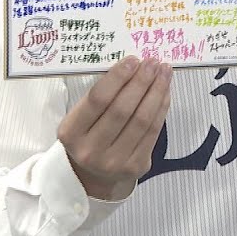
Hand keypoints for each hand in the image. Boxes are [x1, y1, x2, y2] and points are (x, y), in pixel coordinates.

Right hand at [57, 55, 173, 200]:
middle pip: (122, 109)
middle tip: (153, 62)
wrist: (93, 175)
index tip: (133, 60)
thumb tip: (133, 66)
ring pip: (142, 120)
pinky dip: (161, 108)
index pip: (98, 99)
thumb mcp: (81, 117)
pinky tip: (165, 92)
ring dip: (156, 91)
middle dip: (141, 82)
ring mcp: (114, 162)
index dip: (118, 77)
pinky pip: (153, 132)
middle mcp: (90, 151)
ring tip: (164, 72)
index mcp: (71, 133)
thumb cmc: (89, 135)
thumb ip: (102, 95)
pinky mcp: (136, 167)